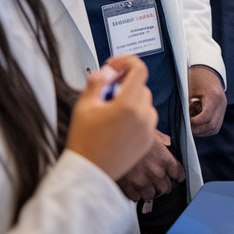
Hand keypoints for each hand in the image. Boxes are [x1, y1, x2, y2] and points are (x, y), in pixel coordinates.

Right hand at [65, 55, 156, 180]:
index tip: (115, 66)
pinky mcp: (149, 140)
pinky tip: (117, 125)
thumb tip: (108, 71)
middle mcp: (143, 116)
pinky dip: (135, 116)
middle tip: (105, 94)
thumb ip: (98, 82)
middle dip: (124, 85)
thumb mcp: (84, 105)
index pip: (139, 69)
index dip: (126, 62)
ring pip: (144, 102)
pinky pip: (146, 119)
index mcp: (128, 104)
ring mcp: (148, 129)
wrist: (89, 172)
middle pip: (140, 86)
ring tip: (109, 113)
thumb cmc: (84, 142)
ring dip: (130, 100)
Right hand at [117, 130, 185, 200]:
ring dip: (149, 191)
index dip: (176, 175)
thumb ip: (161, 139)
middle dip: (163, 185)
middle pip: (166, 188)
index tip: (173, 176)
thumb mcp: (150, 132)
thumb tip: (167, 142)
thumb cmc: (131, 132)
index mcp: (165, 158)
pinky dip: (135, 194)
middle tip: (157, 181)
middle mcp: (157, 173)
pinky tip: (132, 186)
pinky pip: (137, 198)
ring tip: (144, 185)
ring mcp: (143, 183)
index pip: (178, 174)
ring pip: (152, 195)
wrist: (111, 140)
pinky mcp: (129, 189)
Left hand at [187, 65, 225, 136]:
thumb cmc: (196, 77)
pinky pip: (215, 126)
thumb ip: (186, 104)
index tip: (185, 122)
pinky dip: (205, 128)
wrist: (207, 70)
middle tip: (186, 127)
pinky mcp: (221, 110)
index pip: (206, 116)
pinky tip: (197, 124)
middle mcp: (221, 103)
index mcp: (214, 96)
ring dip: (202, 131)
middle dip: (198, 129)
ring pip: (214, 128)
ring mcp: (223, 108)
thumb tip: (182, 120)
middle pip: (212, 126)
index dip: (194, 123)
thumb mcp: (189, 88)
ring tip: (191, 126)